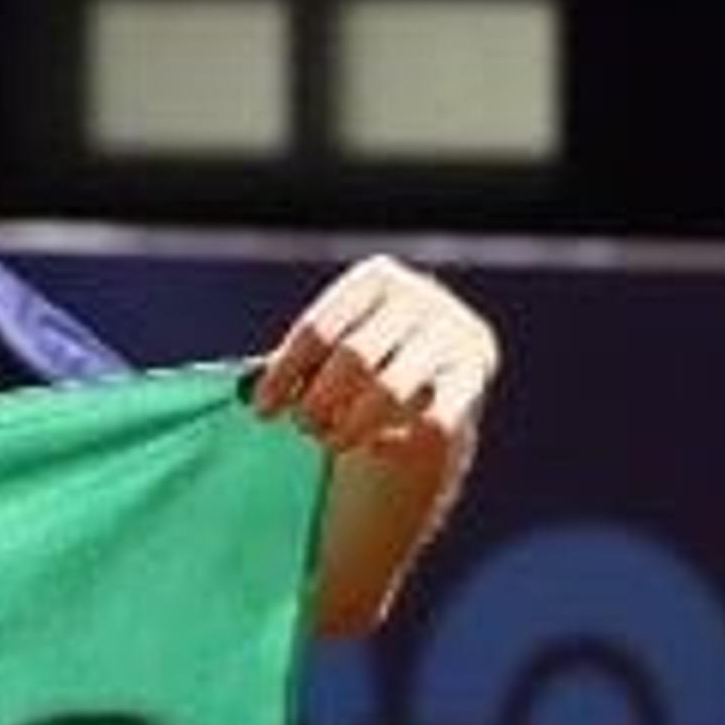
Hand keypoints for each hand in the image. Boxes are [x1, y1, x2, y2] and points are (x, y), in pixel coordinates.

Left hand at [251, 256, 496, 462]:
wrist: (429, 383)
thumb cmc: (355, 365)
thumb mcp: (324, 352)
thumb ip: (292, 363)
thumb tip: (249, 386)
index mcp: (376, 277)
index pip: (317, 330)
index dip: (282, 375)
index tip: (261, 411)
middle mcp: (422, 297)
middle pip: (353, 359)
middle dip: (318, 403)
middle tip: (304, 427)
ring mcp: (456, 335)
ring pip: (390, 392)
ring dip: (349, 426)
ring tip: (330, 439)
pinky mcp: (475, 378)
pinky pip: (430, 422)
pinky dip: (394, 440)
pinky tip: (375, 447)